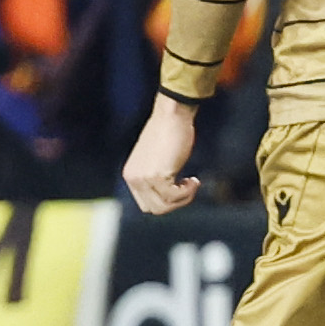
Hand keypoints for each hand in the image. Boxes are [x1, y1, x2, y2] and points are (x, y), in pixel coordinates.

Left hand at [120, 97, 199, 214]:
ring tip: (192, 182)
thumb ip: (156, 178)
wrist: (171, 116)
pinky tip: (194, 180)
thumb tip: (168, 200)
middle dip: (176, 203)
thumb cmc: (169, 133)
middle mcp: (133, 178)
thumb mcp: (157, 160)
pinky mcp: (156, 175)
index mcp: (131, 175)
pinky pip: (174, 196)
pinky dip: (187, 192)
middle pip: (155, 209)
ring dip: (183, 199)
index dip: (166, 201)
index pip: (146, 204)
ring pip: (164, 206)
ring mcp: (143, 178)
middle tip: (189, 187)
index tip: (180, 188)